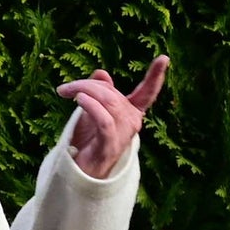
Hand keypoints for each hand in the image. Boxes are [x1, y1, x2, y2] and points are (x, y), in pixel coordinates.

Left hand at [55, 56, 168, 178]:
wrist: (79, 172)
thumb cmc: (87, 140)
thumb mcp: (91, 111)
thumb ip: (98, 91)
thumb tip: (101, 73)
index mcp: (131, 112)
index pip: (147, 93)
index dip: (156, 76)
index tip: (164, 58)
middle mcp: (132, 122)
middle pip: (111, 93)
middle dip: (86, 85)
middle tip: (64, 88)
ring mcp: (123, 134)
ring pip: (108, 102)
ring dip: (84, 93)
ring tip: (67, 93)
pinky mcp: (111, 144)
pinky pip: (104, 120)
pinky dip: (92, 107)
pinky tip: (79, 101)